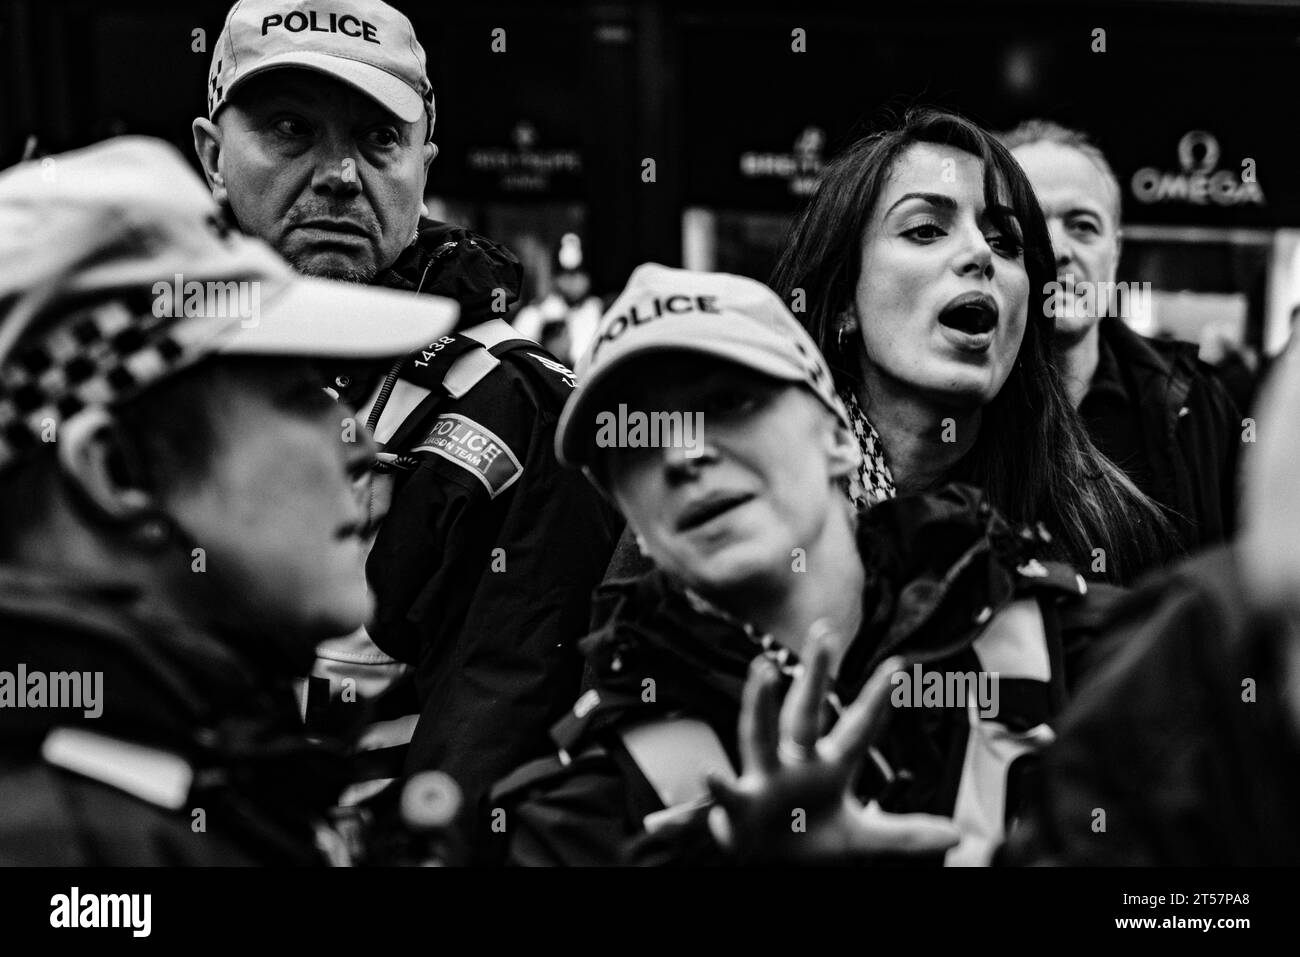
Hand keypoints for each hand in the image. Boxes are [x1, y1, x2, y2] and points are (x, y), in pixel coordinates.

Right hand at [706, 622, 959, 862]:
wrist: (768, 860)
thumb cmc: (810, 838)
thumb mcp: (862, 838)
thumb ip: (906, 834)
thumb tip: (957, 835)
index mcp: (829, 765)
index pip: (859, 728)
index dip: (878, 700)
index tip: (899, 666)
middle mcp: (796, 762)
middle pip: (806, 713)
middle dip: (816, 676)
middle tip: (824, 634)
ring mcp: (766, 778)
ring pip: (761, 734)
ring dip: (760, 703)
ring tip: (762, 670)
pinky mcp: (741, 806)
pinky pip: (728, 794)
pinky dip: (717, 788)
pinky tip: (710, 775)